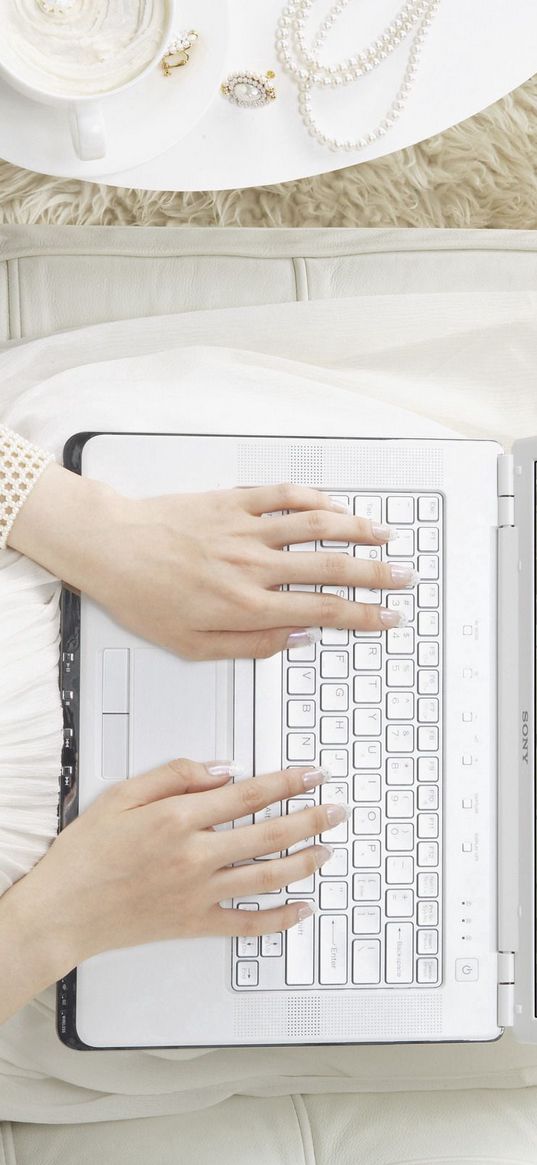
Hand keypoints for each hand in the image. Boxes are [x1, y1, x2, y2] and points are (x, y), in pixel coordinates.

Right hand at [5, 760, 339, 974]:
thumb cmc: (86, 853)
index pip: (248, 795)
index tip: (312, 774)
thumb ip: (174, 775)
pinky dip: (280, 919)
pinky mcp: (195, 924)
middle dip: (310, 818)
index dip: (287, 782)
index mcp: (178, 819)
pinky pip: (248, 924)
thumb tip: (222, 770)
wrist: (64, 910)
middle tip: (337, 809)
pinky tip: (302, 909)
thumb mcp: (122, 795)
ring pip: (267, 877)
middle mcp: (195, 856)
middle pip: (269, 834)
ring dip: (305, 862)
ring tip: (328, 849)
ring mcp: (199, 893)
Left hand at [9, 464, 413, 659]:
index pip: (321, 611)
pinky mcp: (232, 502)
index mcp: (246, 606)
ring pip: (316, 525)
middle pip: (331, 566)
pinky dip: (315, 499)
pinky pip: (283, 497)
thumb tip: (294, 641)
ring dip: (356, 530)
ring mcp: (246, 530)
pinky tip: (334, 506)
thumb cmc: (144, 598)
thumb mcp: (193, 647)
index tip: (386, 618)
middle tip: (402, 577)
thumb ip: (250, 647)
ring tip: (383, 535)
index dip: (362, 616)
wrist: (111, 549)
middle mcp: (253, 566)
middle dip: (376, 573)